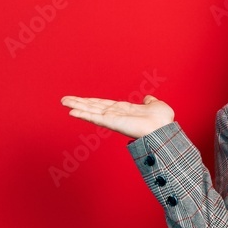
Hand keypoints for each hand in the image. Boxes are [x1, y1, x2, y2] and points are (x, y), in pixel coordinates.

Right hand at [60, 94, 174, 139]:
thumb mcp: (156, 105)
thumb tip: (147, 98)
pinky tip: (72, 111)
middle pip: (93, 107)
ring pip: (91, 111)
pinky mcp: (112, 123)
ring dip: (77, 106)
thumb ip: (149, 101)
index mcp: (124, 110)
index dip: (91, 101)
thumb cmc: (162, 120)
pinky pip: (95, 117)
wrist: (164, 129)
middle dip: (78, 103)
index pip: (103, 104)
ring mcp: (113, 119)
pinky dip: (84, 114)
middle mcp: (115, 114)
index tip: (80, 99)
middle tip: (63, 99)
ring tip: (63, 102)